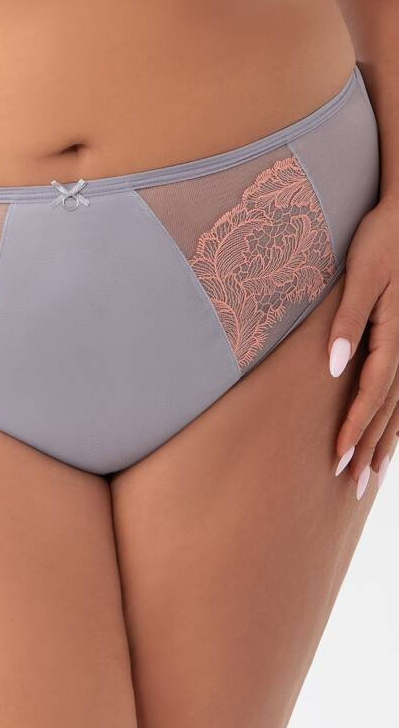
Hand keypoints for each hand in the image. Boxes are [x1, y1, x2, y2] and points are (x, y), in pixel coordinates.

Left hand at [328, 196, 398, 498]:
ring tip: (370, 475)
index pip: (372, 393)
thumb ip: (349, 322)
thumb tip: (335, 367)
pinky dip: (396, 417)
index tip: (338, 457)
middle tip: (353, 486)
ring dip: (384, 441)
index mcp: (394, 336)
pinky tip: (388, 434)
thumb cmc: (381, 240)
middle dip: (370, 448)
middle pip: (388, 409)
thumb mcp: (362, 275)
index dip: (355, 427)